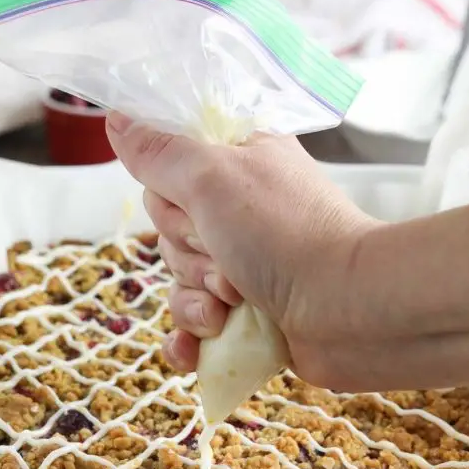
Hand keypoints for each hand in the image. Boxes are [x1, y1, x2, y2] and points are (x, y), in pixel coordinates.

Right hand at [106, 114, 376, 387]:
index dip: (168, 198)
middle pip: (168, 234)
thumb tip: (116, 119)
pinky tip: (199, 348)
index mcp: (239, 164)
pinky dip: (193, 342)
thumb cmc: (287, 234)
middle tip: (228, 261)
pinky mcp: (251, 318)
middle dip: (188, 256)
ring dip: (196, 302)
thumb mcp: (212, 176)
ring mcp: (248, 268)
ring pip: (180, 284)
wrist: (351, 311)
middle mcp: (243, 214)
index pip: (166, 173)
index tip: (193, 205)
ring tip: (235, 303)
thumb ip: (159, 152)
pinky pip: (195, 330)